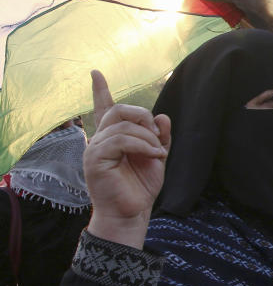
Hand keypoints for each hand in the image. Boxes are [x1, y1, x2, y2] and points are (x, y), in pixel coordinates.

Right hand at [84, 71, 170, 247]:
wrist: (133, 212)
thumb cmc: (141, 187)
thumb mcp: (156, 157)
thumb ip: (160, 136)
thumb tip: (162, 116)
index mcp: (113, 137)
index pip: (104, 108)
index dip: (100, 91)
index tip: (96, 73)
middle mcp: (101, 139)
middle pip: (119, 110)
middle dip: (143, 116)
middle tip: (157, 135)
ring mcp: (95, 148)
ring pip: (122, 125)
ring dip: (147, 136)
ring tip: (157, 152)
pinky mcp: (95, 158)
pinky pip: (120, 139)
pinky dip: (143, 145)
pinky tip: (154, 155)